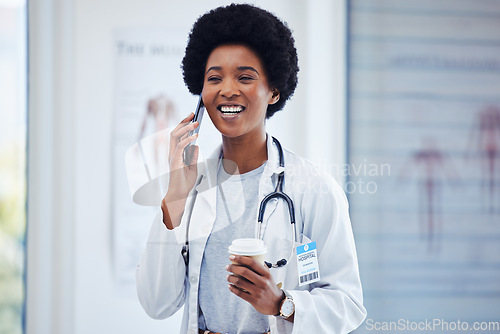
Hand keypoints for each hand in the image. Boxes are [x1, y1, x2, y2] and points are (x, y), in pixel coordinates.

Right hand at [161, 113, 198, 228]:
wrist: (179, 194)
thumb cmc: (184, 183)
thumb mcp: (192, 168)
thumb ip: (193, 157)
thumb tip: (195, 146)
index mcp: (176, 153)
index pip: (177, 135)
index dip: (183, 125)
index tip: (191, 117)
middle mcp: (172, 153)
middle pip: (174, 132)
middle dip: (183, 121)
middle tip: (193, 114)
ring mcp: (172, 156)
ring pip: (175, 136)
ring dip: (185, 128)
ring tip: (195, 123)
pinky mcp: (175, 161)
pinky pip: (180, 146)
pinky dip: (187, 139)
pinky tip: (195, 136)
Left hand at [226, 255, 283, 315]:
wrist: (277, 304)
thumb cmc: (271, 288)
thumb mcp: (269, 276)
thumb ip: (262, 267)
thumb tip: (251, 257)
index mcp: (266, 274)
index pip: (253, 263)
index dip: (241, 258)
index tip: (232, 257)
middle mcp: (263, 282)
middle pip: (244, 271)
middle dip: (233, 268)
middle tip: (228, 267)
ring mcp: (258, 292)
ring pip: (240, 282)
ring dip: (231, 278)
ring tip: (228, 276)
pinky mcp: (254, 300)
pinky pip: (240, 293)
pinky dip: (232, 288)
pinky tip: (230, 286)